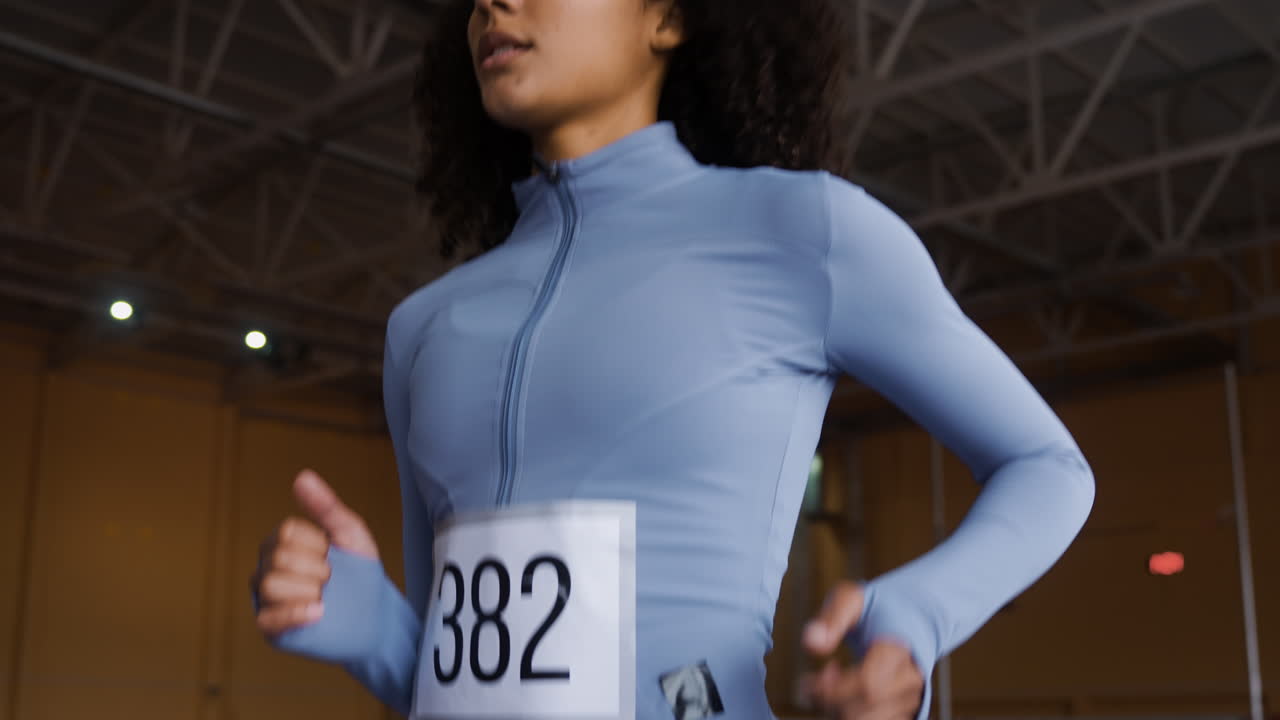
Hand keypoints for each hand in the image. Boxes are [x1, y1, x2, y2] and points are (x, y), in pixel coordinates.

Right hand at [250, 469, 379, 637]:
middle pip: (278, 558)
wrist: (377, 614)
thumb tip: (302, 477)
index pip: (285, 532)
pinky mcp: (271, 628)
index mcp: (282, 542)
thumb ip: (326, 506)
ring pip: (270, 585)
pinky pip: (268, 618)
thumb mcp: (348, 533)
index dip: (316, 544)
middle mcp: (268, 567)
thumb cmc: (359, 572)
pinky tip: (319, 612)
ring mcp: (267, 599)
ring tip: (324, 596)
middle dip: (316, 568)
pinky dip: (295, 613)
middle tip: (331, 578)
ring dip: (308, 590)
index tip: (332, 554)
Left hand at [802, 581, 924, 719]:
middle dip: (830, 699)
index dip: (831, 689)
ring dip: (839, 709)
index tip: (807, 680)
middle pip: (864, 708)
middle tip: (819, 677)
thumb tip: (811, 644)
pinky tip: (847, 696)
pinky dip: (853, 715)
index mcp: (897, 649)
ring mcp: (911, 698)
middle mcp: (909, 678)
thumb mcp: (850, 599)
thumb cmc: (875, 607)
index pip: (867, 684)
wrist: (912, 616)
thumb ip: (831, 618)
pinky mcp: (907, 711)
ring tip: (833, 681)